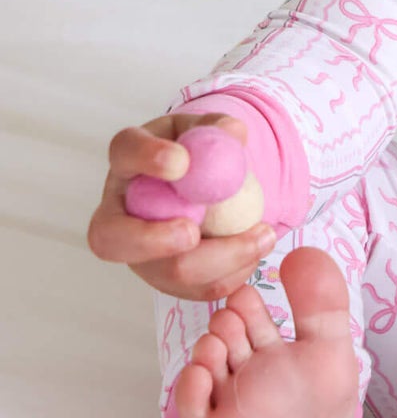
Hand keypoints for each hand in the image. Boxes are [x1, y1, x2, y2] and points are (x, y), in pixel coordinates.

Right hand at [87, 113, 276, 300]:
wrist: (205, 187)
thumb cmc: (199, 154)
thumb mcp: (206, 131)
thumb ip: (218, 128)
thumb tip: (234, 133)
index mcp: (129, 162)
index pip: (124, 152)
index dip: (146, 158)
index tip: (181, 162)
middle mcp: (122, 213)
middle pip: (112, 238)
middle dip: (152, 240)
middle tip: (192, 232)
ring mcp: (141, 254)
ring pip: (165, 273)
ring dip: (218, 260)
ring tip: (263, 236)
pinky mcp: (169, 279)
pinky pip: (198, 288)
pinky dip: (233, 273)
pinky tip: (257, 250)